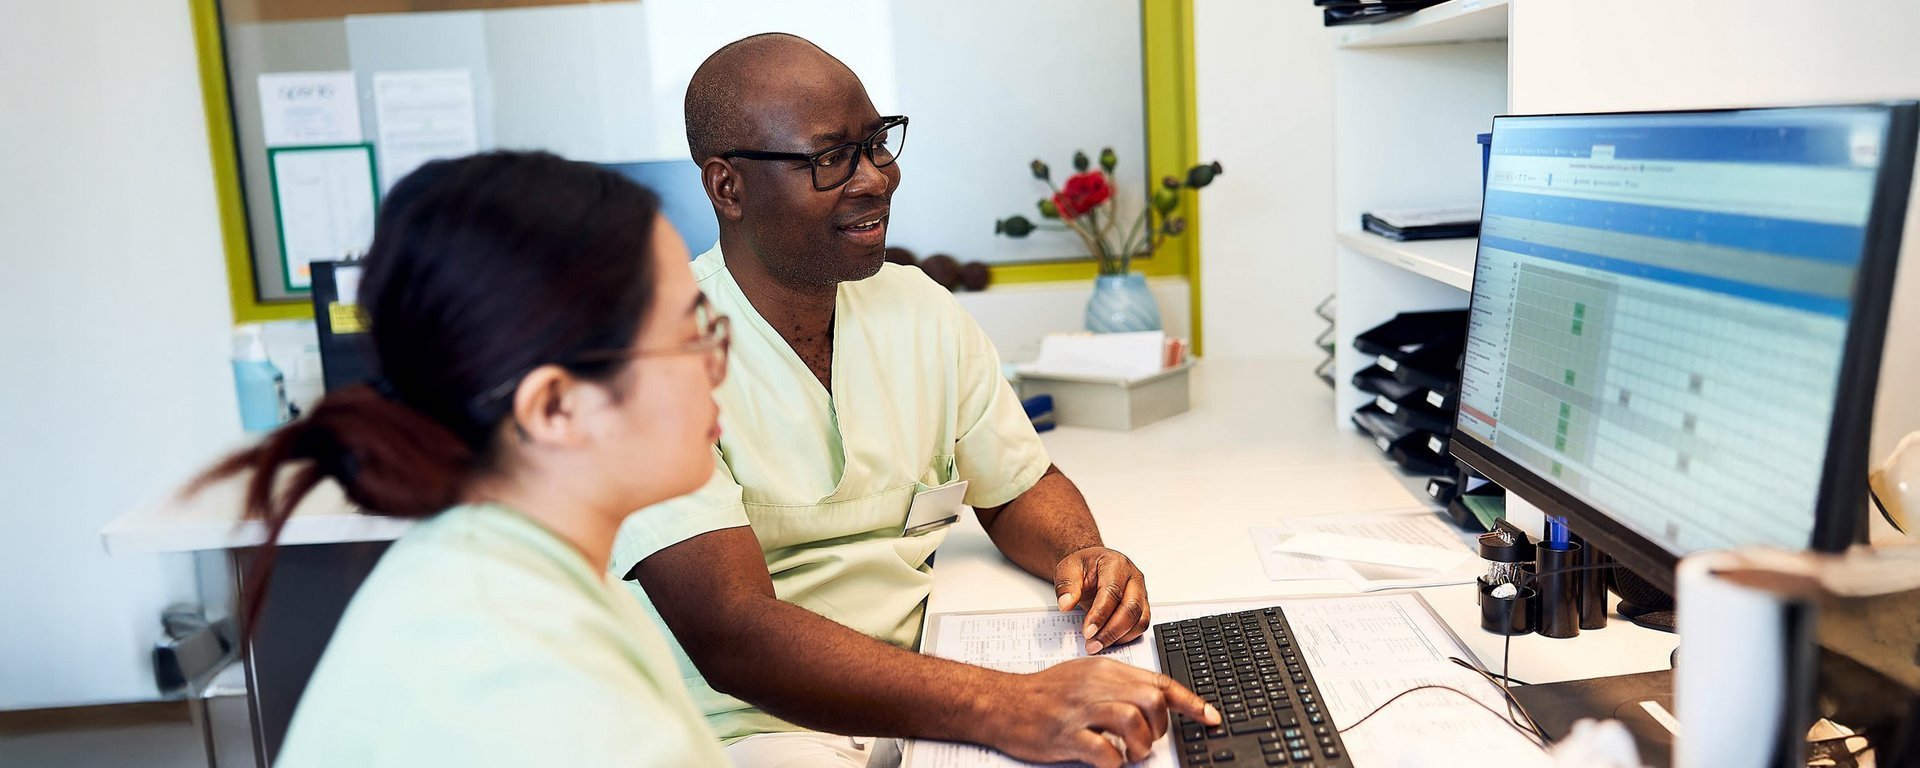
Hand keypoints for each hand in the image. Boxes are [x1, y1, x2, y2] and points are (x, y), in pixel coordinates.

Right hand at [986, 658, 1218, 767]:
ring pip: (1132, 721)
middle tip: (1148, 740)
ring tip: (1131, 754)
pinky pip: (1103, 750)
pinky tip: (1108, 761)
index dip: (1191, 702)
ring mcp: (1081, 710)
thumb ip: (1120, 684)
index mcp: (1106, 671)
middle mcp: (1097, 686)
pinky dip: (1114, 762)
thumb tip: (1155, 701)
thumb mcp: (1087, 676)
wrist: (1002, 702)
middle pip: (1151, 701)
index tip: (1211, 718)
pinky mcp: (1066, 734)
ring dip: (1141, 745)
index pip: (1159, 682)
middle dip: (1159, 727)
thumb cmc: (1045, 693)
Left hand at [1054, 546, 1149, 653]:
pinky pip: (1140, 625)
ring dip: (1119, 637)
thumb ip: (1066, 586)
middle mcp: (1133, 578)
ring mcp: (1141, 592)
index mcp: (1116, 564)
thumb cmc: (1084, 566)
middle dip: (1111, 631)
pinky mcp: (1141, 606)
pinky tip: (1109, 641)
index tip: (1088, 631)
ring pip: (1139, 619)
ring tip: (1098, 644)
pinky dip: (1126, 637)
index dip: (1100, 614)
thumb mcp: (1067, 569)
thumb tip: (1066, 604)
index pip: (1112, 592)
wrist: (1092, 565)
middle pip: (1131, 608)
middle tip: (1093, 644)